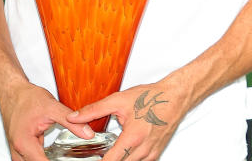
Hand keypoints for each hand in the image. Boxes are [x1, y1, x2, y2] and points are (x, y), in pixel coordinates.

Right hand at [0, 80, 94, 160]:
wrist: (13, 92)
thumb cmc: (27, 98)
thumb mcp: (52, 107)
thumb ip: (71, 122)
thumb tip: (88, 134)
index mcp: (24, 143)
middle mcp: (18, 150)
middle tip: (69, 158)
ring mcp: (17, 150)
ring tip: (62, 157)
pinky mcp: (20, 149)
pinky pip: (30, 160)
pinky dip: (42, 159)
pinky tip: (54, 157)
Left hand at [67, 82, 186, 160]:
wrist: (176, 96)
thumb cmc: (152, 97)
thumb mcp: (119, 100)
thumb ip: (94, 110)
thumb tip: (75, 117)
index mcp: (133, 137)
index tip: (91, 159)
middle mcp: (144, 149)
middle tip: (100, 154)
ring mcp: (152, 153)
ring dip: (120, 160)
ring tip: (111, 153)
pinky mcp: (156, 153)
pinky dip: (131, 159)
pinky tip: (125, 152)